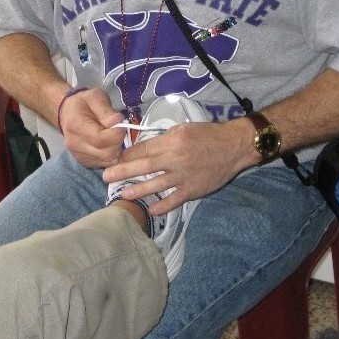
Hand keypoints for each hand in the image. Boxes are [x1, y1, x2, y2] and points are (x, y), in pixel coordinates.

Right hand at [59, 88, 125, 168]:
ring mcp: (79, 156)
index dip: (117, 133)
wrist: (68, 112)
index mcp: (76, 126)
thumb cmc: (83, 103)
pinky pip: (105, 164)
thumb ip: (106, 110)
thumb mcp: (95, 96)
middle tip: (118, 130)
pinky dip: (111, 156)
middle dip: (118, 142)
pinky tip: (109, 144)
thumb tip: (118, 121)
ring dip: (116, 149)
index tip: (121, 123)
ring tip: (113, 136)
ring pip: (107, 161)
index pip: (102, 139)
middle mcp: (75, 145)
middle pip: (106, 153)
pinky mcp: (84, 162)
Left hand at [102, 120, 255, 214]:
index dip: (126, 155)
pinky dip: (162, 206)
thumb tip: (144, 147)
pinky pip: (174, 200)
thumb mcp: (183, 128)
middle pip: (143, 167)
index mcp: (171, 141)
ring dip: (137, 190)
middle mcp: (175, 159)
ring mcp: (183, 176)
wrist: (233, 147)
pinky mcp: (193, 190)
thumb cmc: (207, 134)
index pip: (143, 149)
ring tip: (123, 194)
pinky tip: (151, 210)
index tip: (113, 159)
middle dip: (122, 172)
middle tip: (105, 177)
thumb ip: (164, 138)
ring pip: (155, 185)